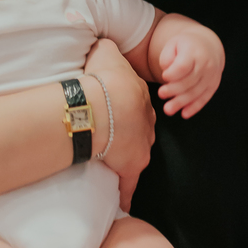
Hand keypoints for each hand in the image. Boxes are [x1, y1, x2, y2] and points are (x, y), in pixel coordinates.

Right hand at [82, 37, 154, 210]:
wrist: (103, 103)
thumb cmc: (102, 77)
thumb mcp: (105, 51)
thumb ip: (106, 48)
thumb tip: (102, 42)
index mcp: (140, 98)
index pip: (136, 106)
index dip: (125, 108)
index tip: (115, 112)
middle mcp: (146, 123)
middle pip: (139, 131)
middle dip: (128, 134)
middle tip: (111, 136)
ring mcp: (140, 146)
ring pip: (135, 155)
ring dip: (124, 159)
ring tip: (111, 164)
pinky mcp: (130, 166)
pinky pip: (128, 184)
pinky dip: (126, 194)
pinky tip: (123, 205)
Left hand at [156, 27, 223, 117]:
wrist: (207, 46)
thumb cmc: (185, 46)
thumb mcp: (173, 44)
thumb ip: (166, 58)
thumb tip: (167, 74)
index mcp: (194, 51)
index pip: (183, 66)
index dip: (173, 74)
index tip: (164, 77)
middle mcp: (206, 64)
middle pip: (189, 81)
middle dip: (174, 90)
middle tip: (160, 94)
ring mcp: (212, 75)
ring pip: (196, 92)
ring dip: (182, 102)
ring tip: (168, 109)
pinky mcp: (213, 85)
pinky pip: (205, 98)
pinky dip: (195, 107)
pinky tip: (184, 114)